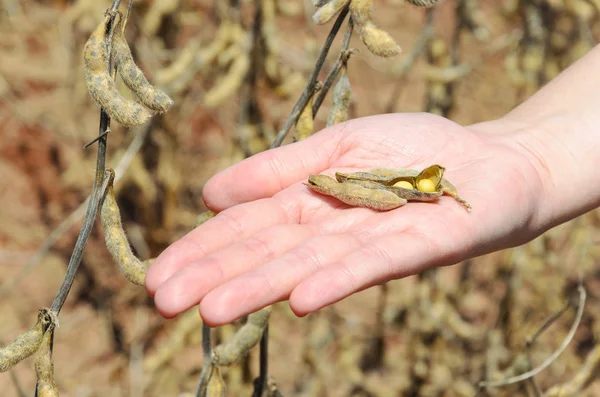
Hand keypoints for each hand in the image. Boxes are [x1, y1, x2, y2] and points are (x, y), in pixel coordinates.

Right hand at [145, 113, 543, 325]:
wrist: (489, 160)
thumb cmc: (412, 150)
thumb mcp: (336, 144)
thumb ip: (280, 168)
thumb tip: (211, 193)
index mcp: (308, 202)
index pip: (245, 228)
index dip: (202, 250)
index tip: (157, 276)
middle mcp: (331, 230)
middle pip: (267, 252)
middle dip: (216, 277)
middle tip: (163, 303)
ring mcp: (371, 243)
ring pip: (308, 266)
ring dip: (261, 288)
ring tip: (211, 311)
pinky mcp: (416, 249)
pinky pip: (371, 265)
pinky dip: (336, 280)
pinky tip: (300, 299)